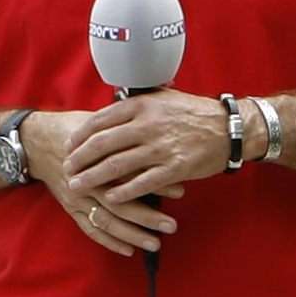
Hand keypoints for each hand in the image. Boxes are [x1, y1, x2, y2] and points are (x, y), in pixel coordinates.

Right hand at [36, 107, 185, 255]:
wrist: (36, 141)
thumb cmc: (73, 129)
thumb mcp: (98, 124)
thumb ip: (125, 137)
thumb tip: (162, 144)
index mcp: (94, 157)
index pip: (129, 173)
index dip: (154, 183)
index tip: (180, 190)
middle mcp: (84, 180)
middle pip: (118, 202)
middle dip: (147, 217)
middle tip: (172, 226)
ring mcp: (75, 197)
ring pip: (105, 220)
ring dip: (131, 234)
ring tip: (155, 243)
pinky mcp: (70, 208)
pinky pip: (89, 229)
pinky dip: (108, 241)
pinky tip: (128, 250)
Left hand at [59, 91, 229, 217]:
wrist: (229, 128)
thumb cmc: (193, 112)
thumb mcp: (164, 97)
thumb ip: (138, 101)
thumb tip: (113, 102)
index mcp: (142, 105)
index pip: (101, 120)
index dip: (81, 135)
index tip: (69, 145)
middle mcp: (148, 125)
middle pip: (103, 144)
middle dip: (80, 158)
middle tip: (66, 168)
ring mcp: (161, 148)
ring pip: (117, 165)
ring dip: (93, 178)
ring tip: (77, 185)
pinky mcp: (174, 168)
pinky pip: (142, 183)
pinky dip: (124, 192)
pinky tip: (110, 199)